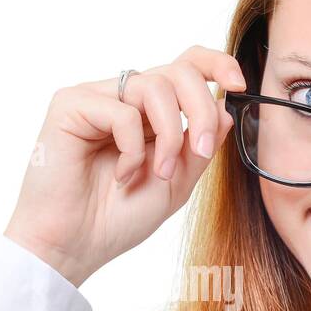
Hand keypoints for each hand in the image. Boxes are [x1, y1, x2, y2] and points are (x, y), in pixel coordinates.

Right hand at [4, 45, 246, 286]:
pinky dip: (132, 149)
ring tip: (159, 173)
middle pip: (178, 71)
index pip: (185, 66)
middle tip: (203, 150)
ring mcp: (96, 98)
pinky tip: (121, 175)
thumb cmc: (116, 219)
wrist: (73, 247)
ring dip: (170, 135)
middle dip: (201, 110)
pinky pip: (122, 111)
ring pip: (154, 86)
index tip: (239, 84)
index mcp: (149, 113)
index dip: (216, 63)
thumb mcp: (177, 184)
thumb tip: (225, 108)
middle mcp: (123, 98)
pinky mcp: (70, 105)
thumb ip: (200, 147)